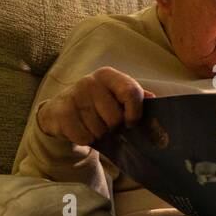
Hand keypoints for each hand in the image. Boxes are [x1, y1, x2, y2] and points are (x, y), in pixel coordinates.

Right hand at [36, 67, 154, 145]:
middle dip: (114, 128)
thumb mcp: (116, 96)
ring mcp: (74, 96)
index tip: (131, 122)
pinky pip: (83, 137)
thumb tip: (155, 101)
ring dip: (99, 135)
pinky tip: (81, 129)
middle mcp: (90, 81)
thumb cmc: (98, 104)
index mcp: (109, 76)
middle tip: (108, 125)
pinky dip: (86, 139)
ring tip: (93, 125)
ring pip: (99, 130)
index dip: (135, 113)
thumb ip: (136, 99)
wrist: (61, 110)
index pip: (131, 92)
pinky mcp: (61, 112)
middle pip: (115, 118)